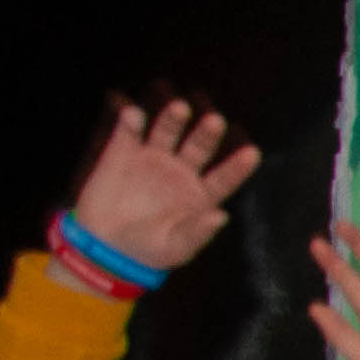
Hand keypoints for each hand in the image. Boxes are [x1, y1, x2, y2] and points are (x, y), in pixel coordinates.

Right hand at [66, 99, 259, 274]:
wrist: (107, 247)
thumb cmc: (150, 250)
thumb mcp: (177, 247)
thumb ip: (198, 231)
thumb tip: (222, 216)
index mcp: (201, 195)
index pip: (225, 177)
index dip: (238, 166)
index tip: (253, 153)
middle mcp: (181, 171)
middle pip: (199, 147)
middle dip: (207, 134)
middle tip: (215, 121)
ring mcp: (153, 159)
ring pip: (167, 132)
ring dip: (173, 119)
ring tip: (180, 108)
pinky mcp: (122, 153)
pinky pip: (129, 132)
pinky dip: (131, 122)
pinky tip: (134, 116)